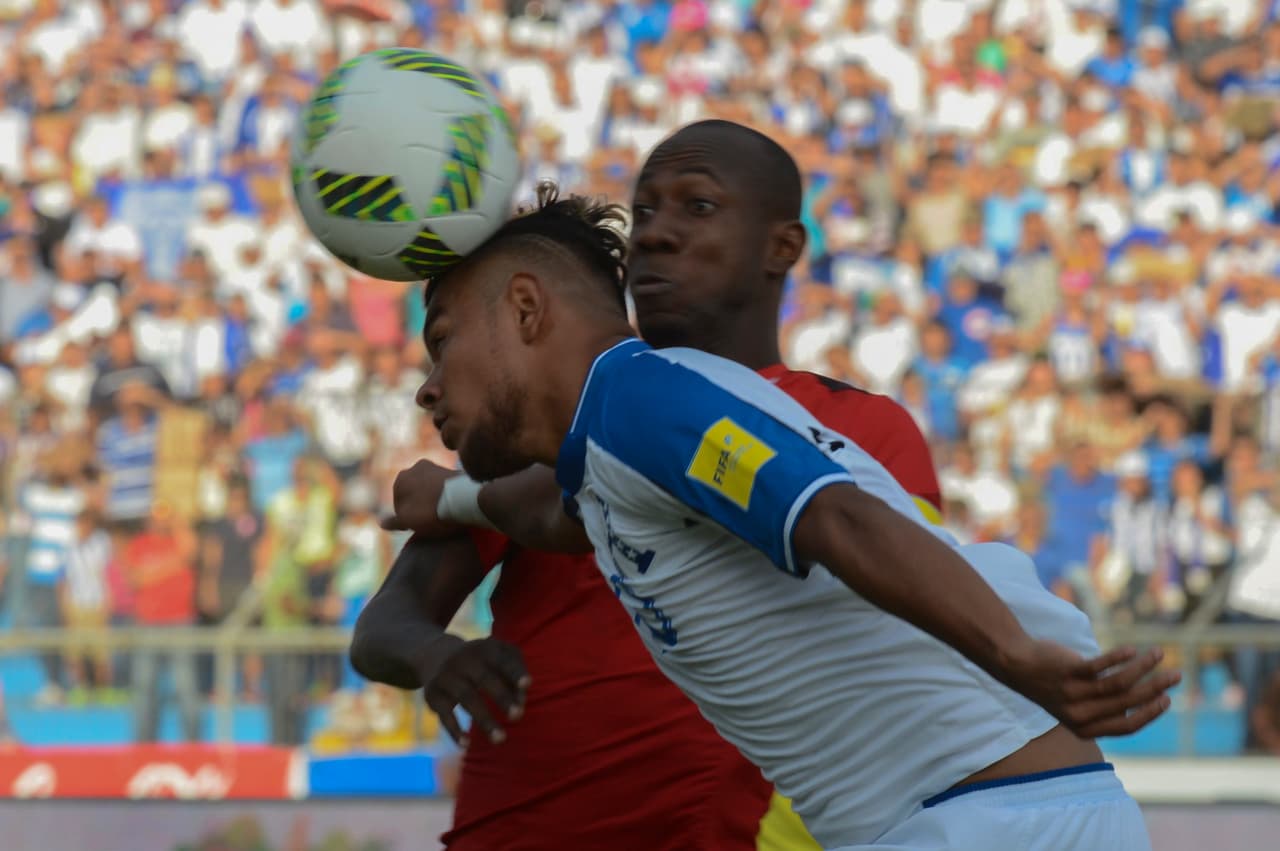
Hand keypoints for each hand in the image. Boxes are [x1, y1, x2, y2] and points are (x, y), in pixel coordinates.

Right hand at [381, 459, 459, 534]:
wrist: (463, 499)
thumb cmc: (430, 511)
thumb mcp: (408, 521)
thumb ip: (394, 521)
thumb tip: (381, 522)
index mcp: (400, 478)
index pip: (399, 503)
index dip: (407, 518)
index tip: (418, 527)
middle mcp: (416, 467)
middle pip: (414, 493)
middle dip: (419, 505)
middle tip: (430, 521)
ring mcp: (436, 466)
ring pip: (429, 488)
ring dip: (433, 499)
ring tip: (443, 514)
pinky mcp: (454, 470)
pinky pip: (444, 486)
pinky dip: (445, 495)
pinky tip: (452, 506)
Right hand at [421, 636, 529, 747]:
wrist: (434, 654)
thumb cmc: (480, 661)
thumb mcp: (497, 656)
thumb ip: (514, 674)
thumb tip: (521, 701)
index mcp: (485, 649)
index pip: (503, 660)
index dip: (515, 671)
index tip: (528, 684)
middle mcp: (464, 659)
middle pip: (485, 678)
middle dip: (502, 697)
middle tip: (518, 716)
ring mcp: (446, 675)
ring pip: (466, 697)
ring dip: (484, 719)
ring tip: (501, 739)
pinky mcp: (432, 693)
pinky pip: (444, 713)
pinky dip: (454, 729)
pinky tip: (466, 744)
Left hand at [1005, 642, 1180, 738]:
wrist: (1017, 665)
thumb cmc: (1054, 685)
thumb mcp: (1078, 706)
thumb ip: (1105, 710)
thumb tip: (1143, 703)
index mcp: (1084, 729)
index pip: (1127, 726)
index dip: (1150, 714)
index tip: (1167, 699)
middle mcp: (1079, 714)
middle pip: (1128, 703)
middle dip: (1156, 688)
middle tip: (1176, 675)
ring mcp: (1072, 693)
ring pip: (1118, 684)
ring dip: (1143, 668)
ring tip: (1158, 653)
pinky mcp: (1067, 671)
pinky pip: (1099, 666)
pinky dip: (1119, 657)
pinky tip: (1132, 649)